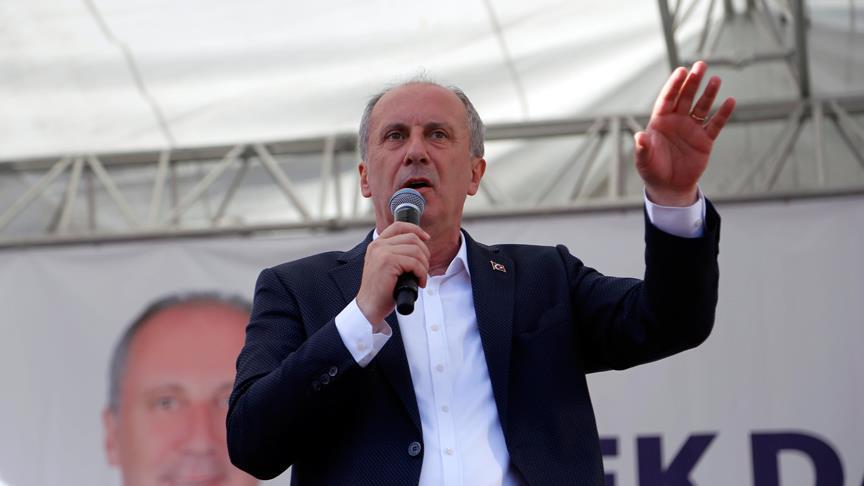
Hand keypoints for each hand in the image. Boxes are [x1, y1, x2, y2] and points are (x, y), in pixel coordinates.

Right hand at [356, 222, 430, 327]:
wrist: (369, 307)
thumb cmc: (380, 291)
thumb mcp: (387, 266)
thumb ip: (396, 254)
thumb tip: (420, 246)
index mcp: (377, 244)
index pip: (399, 226)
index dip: (416, 229)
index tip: (426, 238)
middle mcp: (378, 245)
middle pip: (412, 238)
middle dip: (424, 253)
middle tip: (424, 269)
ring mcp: (382, 252)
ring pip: (416, 250)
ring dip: (424, 266)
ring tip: (421, 277)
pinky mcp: (388, 262)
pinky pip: (415, 263)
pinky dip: (422, 273)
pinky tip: (419, 282)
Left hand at [634, 61, 735, 205]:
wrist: (669, 187)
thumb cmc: (653, 171)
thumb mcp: (644, 161)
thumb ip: (642, 148)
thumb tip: (639, 136)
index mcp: (660, 121)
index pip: (667, 99)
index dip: (674, 85)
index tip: (681, 71)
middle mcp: (677, 121)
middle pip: (686, 97)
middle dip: (693, 82)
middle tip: (701, 65)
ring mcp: (692, 129)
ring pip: (702, 107)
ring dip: (709, 93)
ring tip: (716, 79)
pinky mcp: (705, 140)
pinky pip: (715, 124)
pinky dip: (723, 114)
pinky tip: (730, 102)